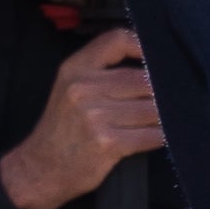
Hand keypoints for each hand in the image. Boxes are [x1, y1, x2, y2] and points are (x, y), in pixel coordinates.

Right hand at [0, 28, 160, 208]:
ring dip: (164, 116)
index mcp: (74, 69)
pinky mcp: (108, 142)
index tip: (158, 60)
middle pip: (144, 80)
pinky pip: (152, 134)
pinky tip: (158, 136)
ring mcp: (95, 116)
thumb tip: (153, 65)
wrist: (40, 167)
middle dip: (161, 92)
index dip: (144, 46)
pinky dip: (161, 136)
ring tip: (162, 120)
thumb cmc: (63, 126)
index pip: (116, 40)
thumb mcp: (70, 87)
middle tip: (169, 100)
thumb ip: (103, 71)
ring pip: (152, 108)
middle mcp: (83, 89)